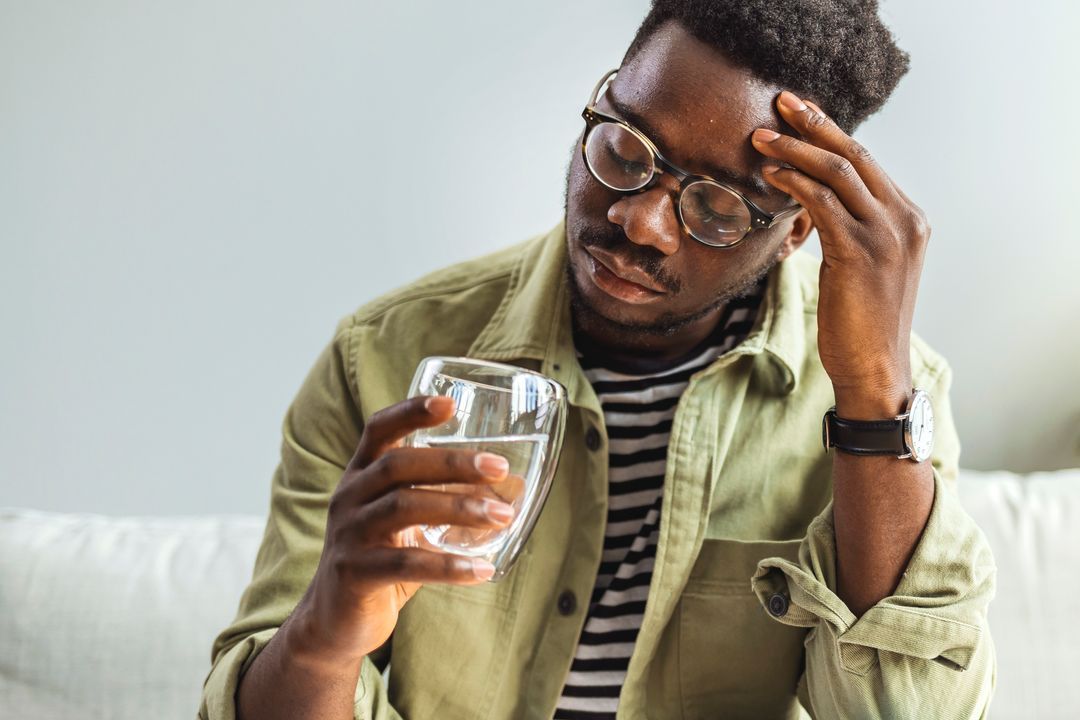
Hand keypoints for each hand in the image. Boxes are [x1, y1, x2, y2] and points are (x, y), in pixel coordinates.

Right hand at [287, 395, 516, 665]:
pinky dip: (448, 566)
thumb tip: (513, 486)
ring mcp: (349, 534)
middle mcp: (350, 497)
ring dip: (458, 509)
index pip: (379, 429)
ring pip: (403, 508)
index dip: (410, 411)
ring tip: (502, 516)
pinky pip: (405, 565)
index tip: (450, 402)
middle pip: (398, 464)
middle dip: (452, 462)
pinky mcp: (354, 574)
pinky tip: (483, 570)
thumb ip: (448, 500)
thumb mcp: (409, 524)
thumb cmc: (383, 560)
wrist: (334, 620)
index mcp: (361, 475)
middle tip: (499, 467)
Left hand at [752, 91, 928, 417]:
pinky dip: (795, 184)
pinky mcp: (861, 254)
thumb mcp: (863, 266)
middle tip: (779, 103)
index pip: (866, 162)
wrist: (875, 367)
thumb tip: (812, 201)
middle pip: (856, 155)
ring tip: (761, 138)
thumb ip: (849, 229)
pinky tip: (771, 175)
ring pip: (838, 174)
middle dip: (815, 124)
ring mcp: (887, 236)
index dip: (830, 133)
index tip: (799, 112)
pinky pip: (823, 205)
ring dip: (795, 150)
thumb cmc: (861, 322)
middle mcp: (905, 220)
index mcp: (909, 219)